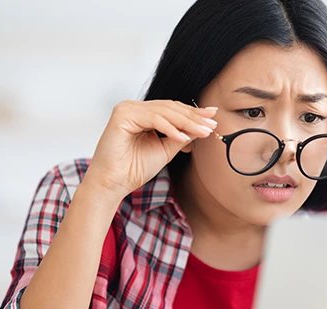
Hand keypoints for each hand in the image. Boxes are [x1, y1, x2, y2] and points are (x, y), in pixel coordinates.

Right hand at [84, 100, 218, 201]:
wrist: (113, 184)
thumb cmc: (134, 169)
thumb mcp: (166, 149)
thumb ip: (183, 135)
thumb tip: (204, 125)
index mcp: (142, 113)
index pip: (172, 109)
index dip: (193, 114)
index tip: (213, 119)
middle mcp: (133, 107)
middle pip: (170, 108)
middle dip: (193, 117)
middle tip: (212, 124)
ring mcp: (126, 109)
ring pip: (164, 112)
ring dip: (186, 123)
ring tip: (204, 132)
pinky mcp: (122, 115)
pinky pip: (153, 119)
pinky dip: (170, 128)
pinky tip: (183, 138)